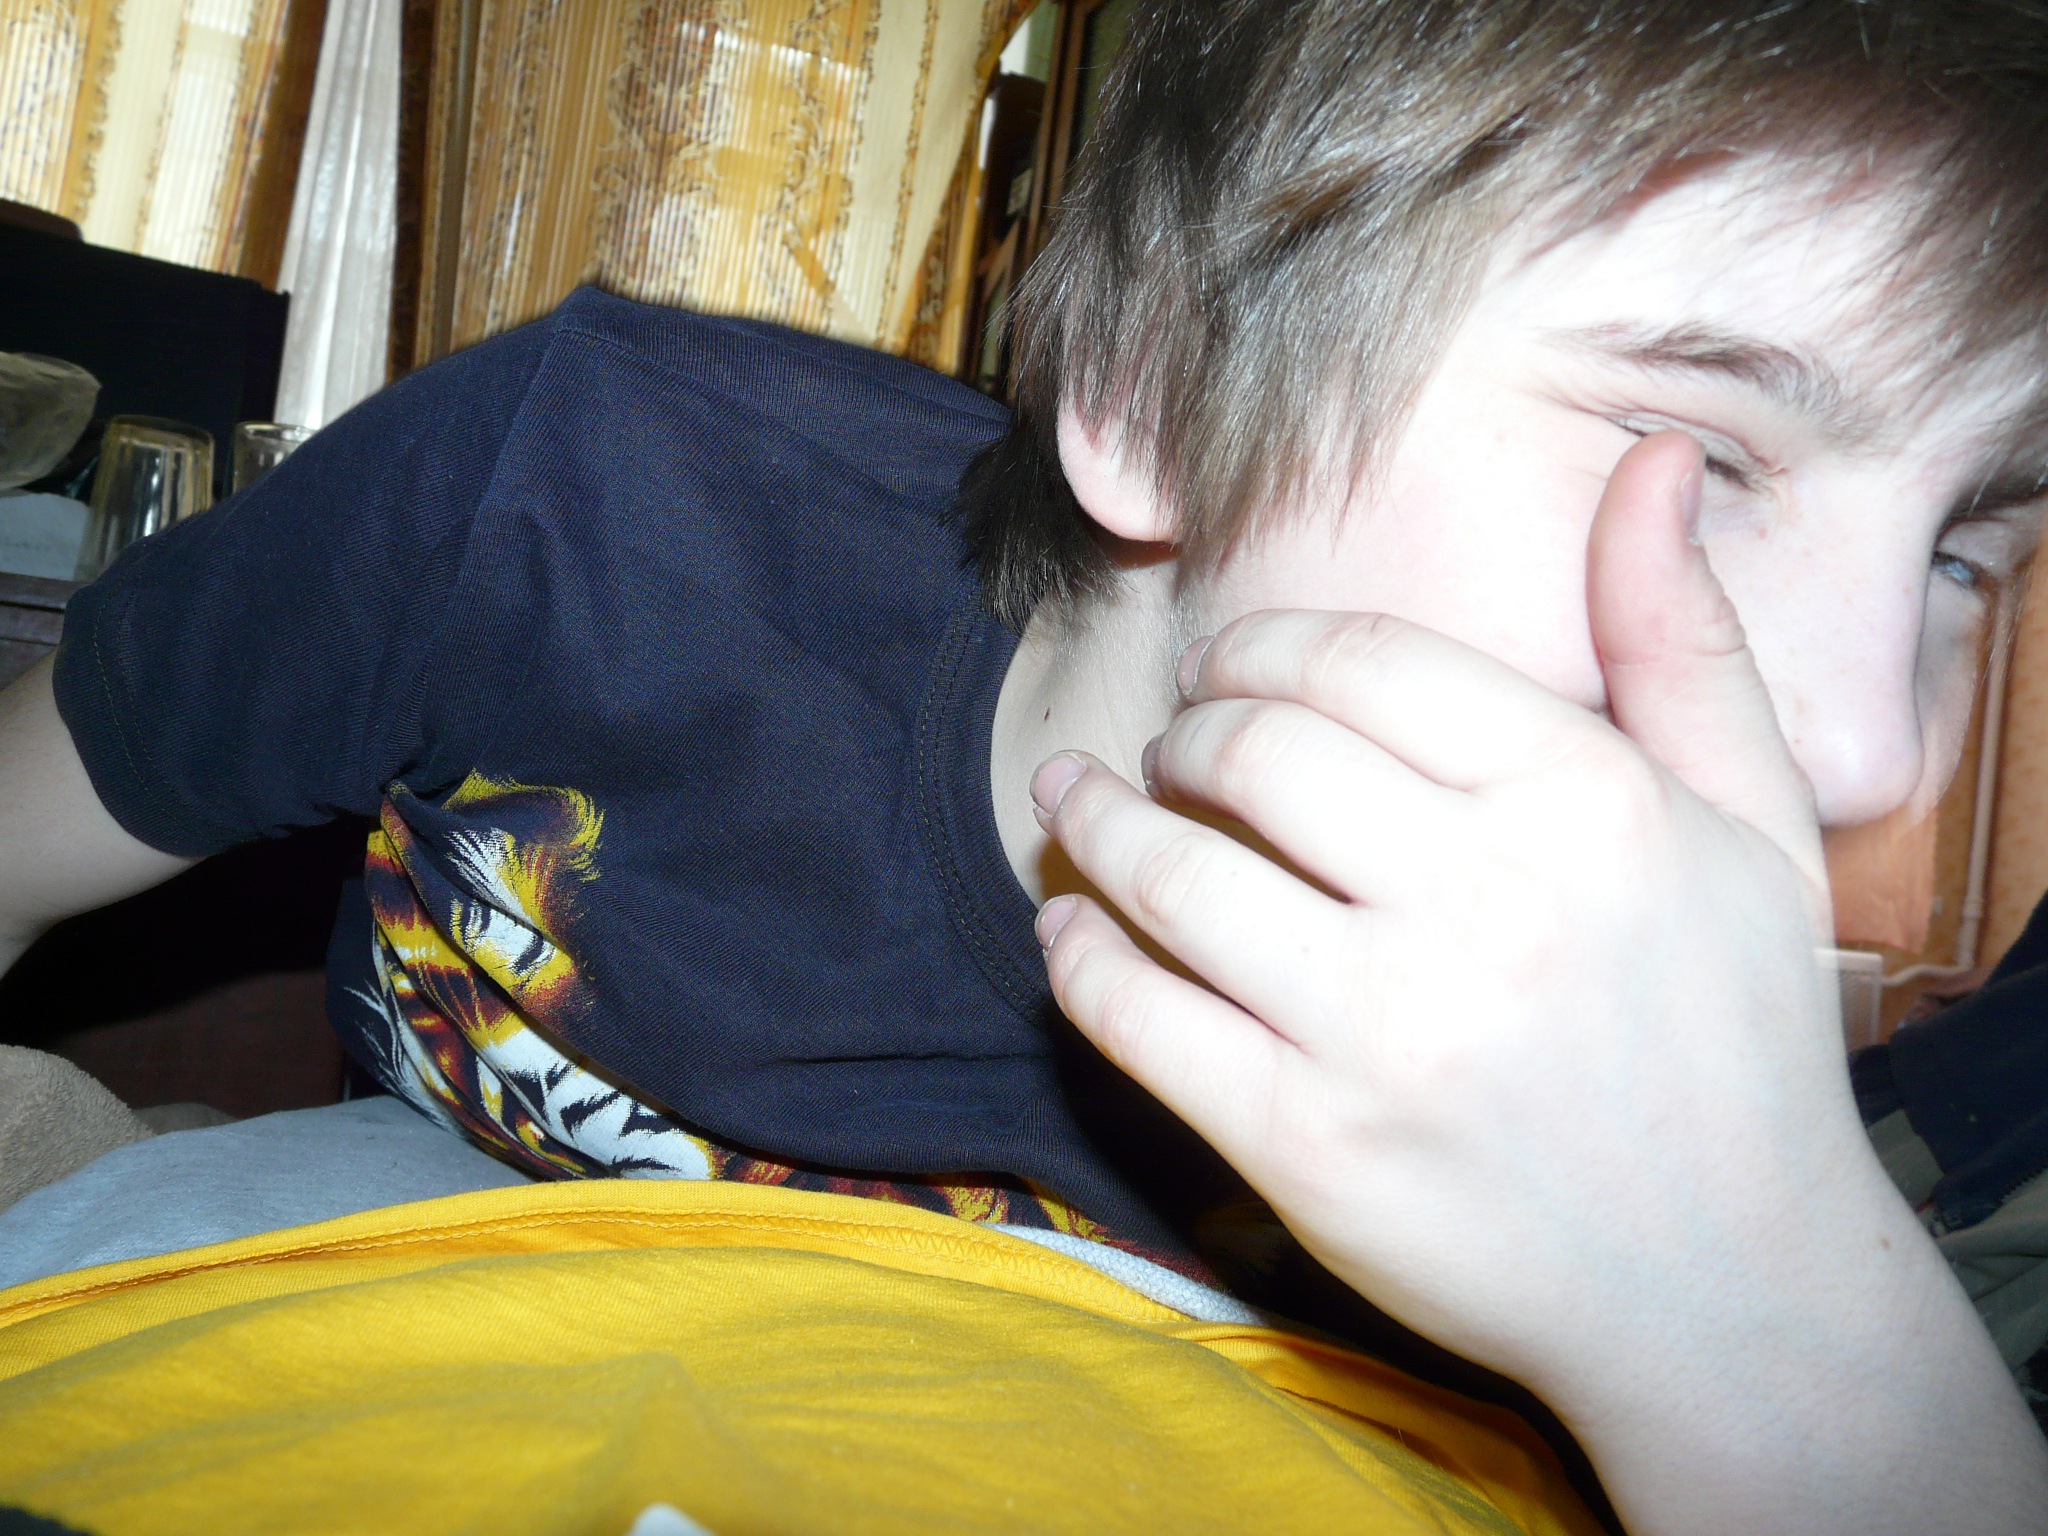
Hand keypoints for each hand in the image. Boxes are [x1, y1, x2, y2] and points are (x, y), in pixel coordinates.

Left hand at [1030, 433, 2047, 1534]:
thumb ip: (1682, 639)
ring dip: (1096, 826)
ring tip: (1074, 805)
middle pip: (1251, 752)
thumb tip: (1649, 463)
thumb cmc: (1740, 1041)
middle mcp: (1485, 906)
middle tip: (1169, 749)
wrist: (1736, 1294)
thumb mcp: (1757, 824)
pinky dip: (1077, 961)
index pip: (1358, 660)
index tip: (1230, 672)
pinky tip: (1066, 930)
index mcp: (1586, 803)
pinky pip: (1138, 1018)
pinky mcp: (1308, 1148)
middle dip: (1182, 733)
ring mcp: (1386, 1035)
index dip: (1262, 650)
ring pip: (1173, 878)